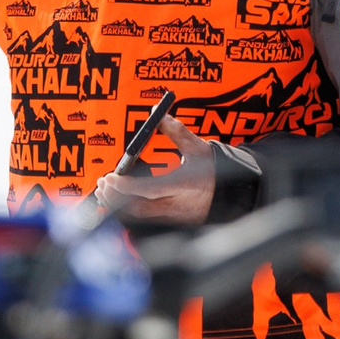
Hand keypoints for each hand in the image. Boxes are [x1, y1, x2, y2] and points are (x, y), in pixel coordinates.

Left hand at [91, 116, 217, 224]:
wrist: (235, 192)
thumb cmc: (215, 169)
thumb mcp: (198, 147)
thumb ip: (176, 131)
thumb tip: (157, 114)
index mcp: (184, 185)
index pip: (149, 189)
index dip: (127, 186)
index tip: (110, 177)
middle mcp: (179, 205)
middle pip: (140, 208)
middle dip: (116, 197)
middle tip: (103, 183)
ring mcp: (177, 218)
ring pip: (141, 218)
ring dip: (120, 206)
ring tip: (106, 192)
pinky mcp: (176, 224)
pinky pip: (147, 222)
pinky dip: (131, 213)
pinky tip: (120, 204)